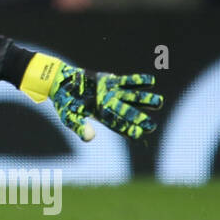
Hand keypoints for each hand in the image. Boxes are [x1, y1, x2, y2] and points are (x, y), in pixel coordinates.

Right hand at [48, 63, 162, 141]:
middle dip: (140, 119)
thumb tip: (90, 138)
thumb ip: (78, 127)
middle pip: (129, 113)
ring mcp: (112, 93)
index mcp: (101, 117)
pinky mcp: (110, 81)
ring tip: (159, 102)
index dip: (128, 130)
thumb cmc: (64, 103)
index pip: (118, 126)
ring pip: (132, 98)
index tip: (139, 134)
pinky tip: (151, 82)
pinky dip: (138, 81)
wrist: (60, 83)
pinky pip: (127, 81)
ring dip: (145, 100)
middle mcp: (110, 106)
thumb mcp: (68, 117)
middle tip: (152, 126)